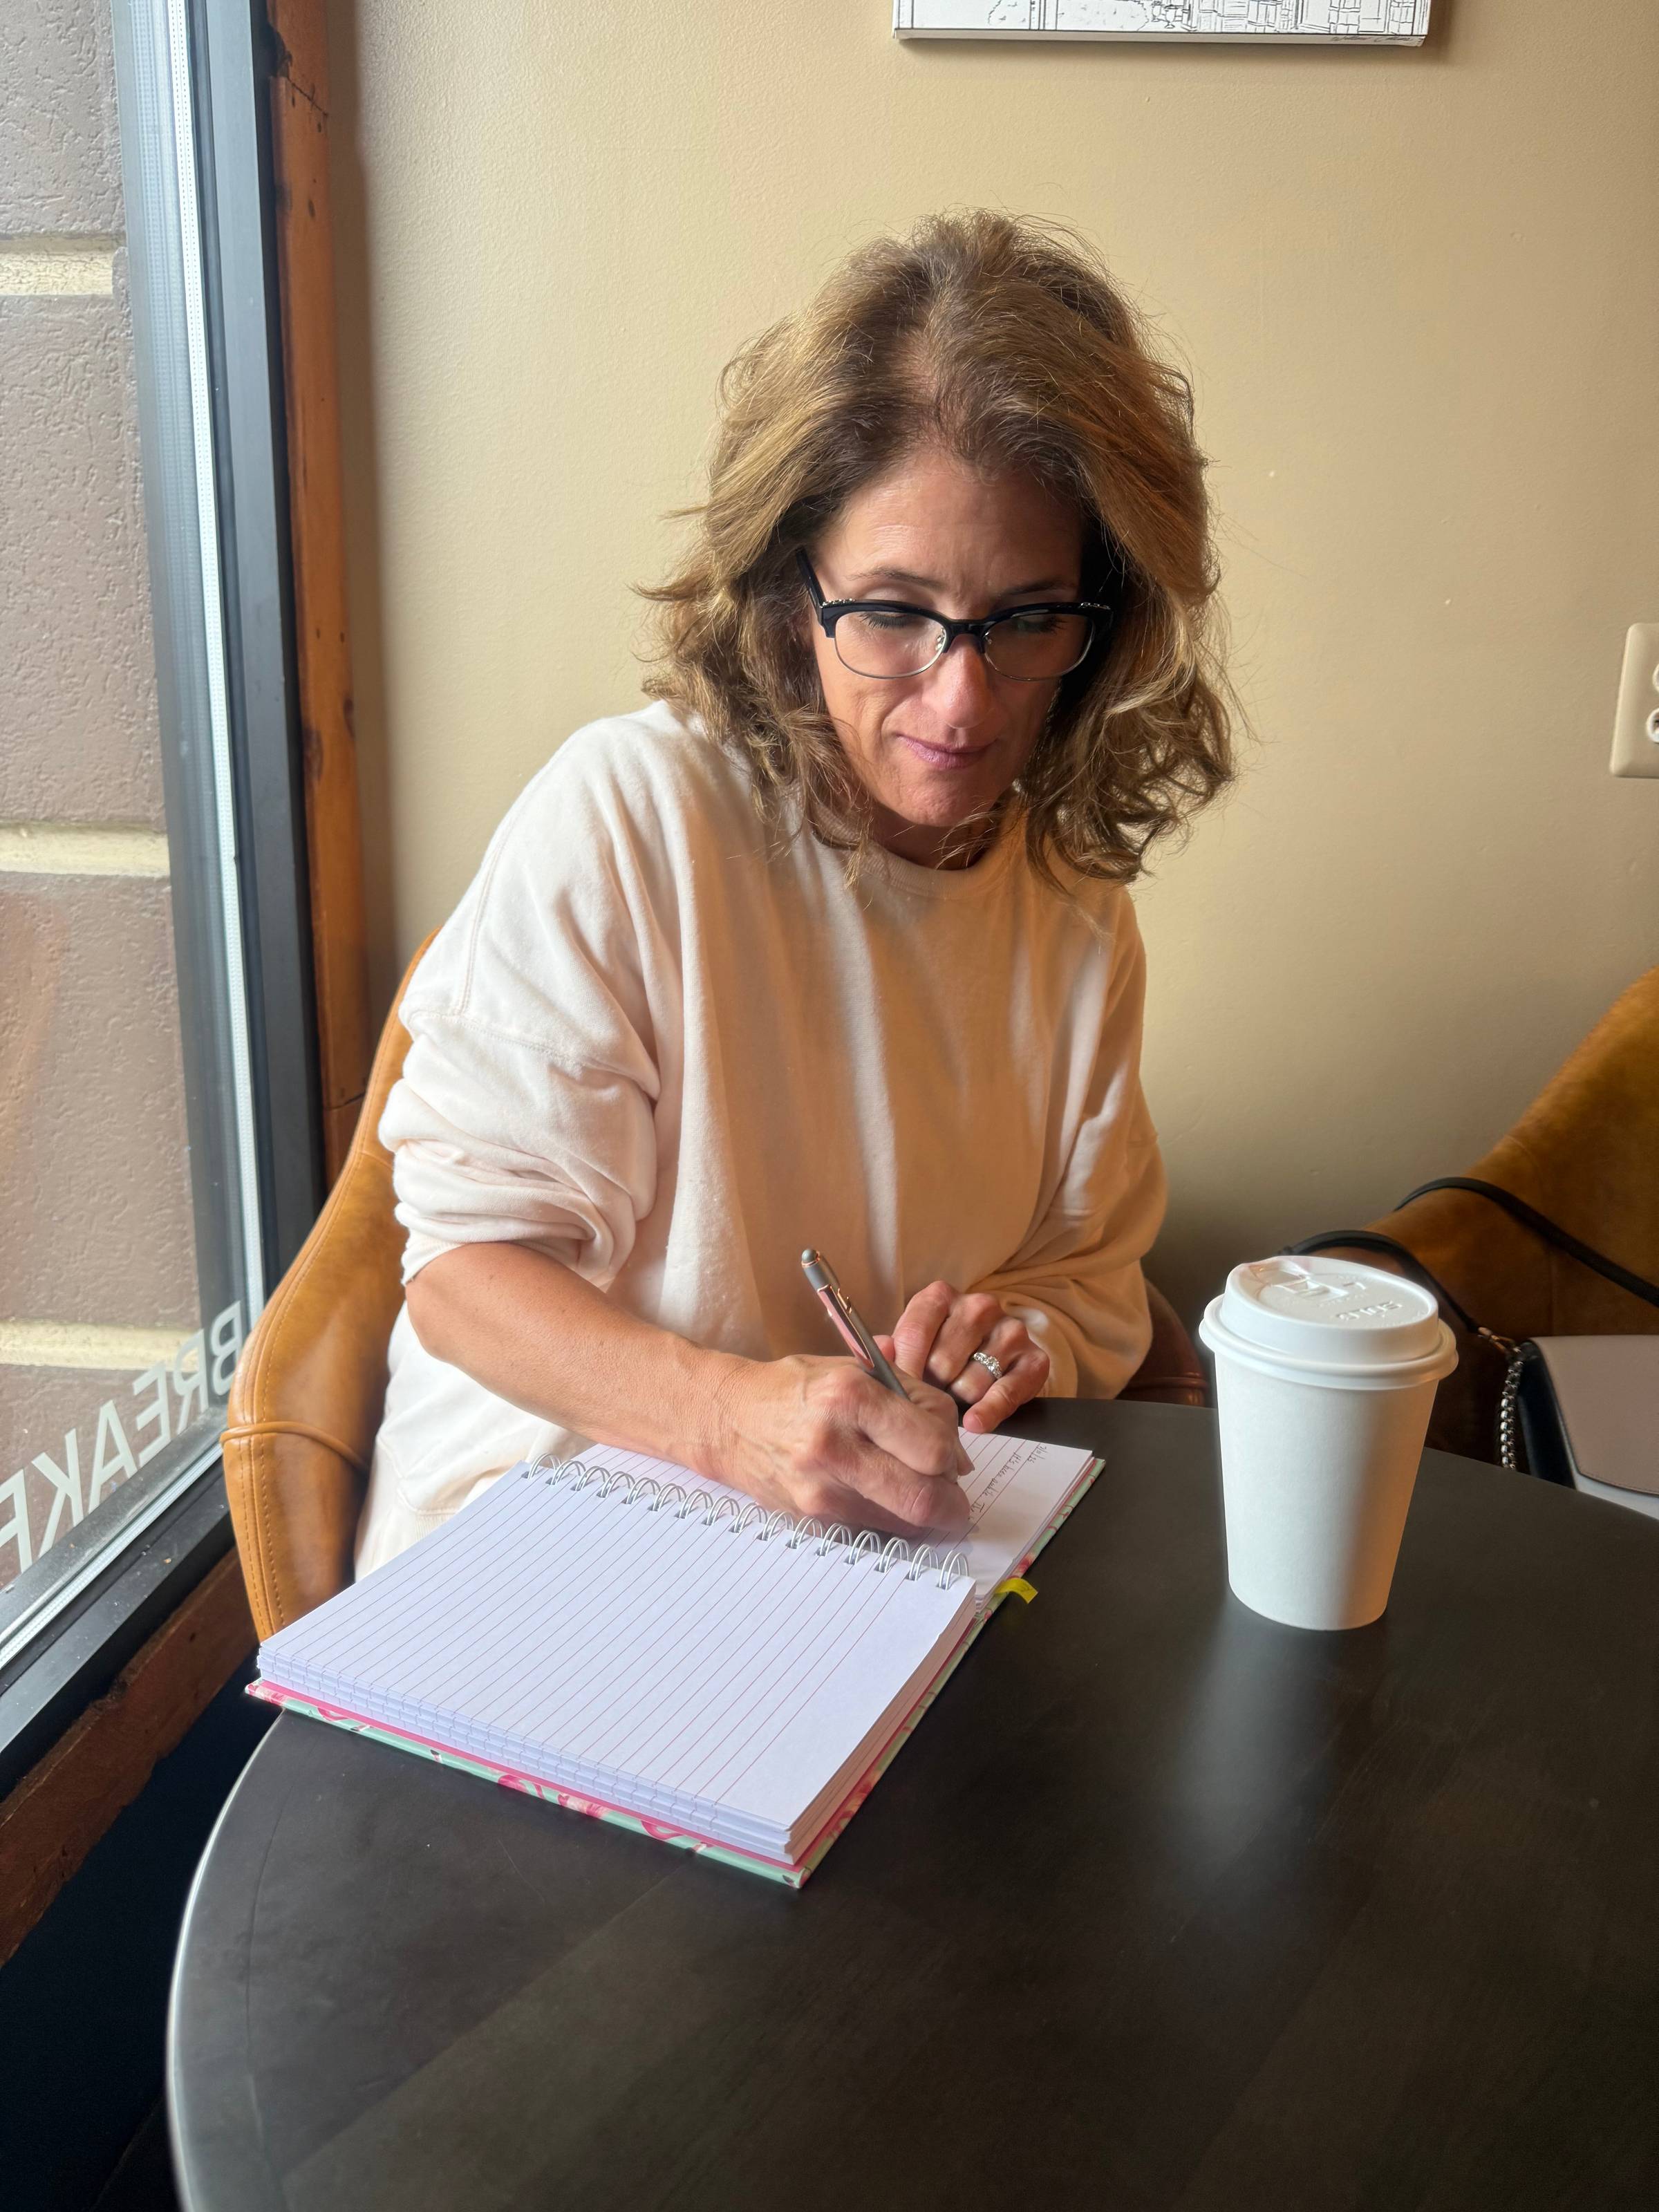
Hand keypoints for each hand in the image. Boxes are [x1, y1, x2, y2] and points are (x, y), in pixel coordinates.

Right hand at [706, 1355, 971, 1538]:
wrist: (729, 1419)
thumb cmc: (799, 1390)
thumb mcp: (858, 1371)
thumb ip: (916, 1401)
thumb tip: (958, 1455)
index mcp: (849, 1396)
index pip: (931, 1447)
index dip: (953, 1456)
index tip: (951, 1454)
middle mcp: (832, 1445)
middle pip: (922, 1499)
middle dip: (952, 1505)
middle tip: (954, 1497)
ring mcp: (818, 1488)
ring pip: (901, 1523)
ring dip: (924, 1516)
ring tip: (917, 1491)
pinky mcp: (810, 1517)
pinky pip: (873, 1530)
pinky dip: (891, 1520)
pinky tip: (883, 1497)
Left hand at [878, 1281, 1049, 1435]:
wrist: (994, 1364)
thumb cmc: (941, 1356)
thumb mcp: (913, 1349)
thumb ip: (894, 1351)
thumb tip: (878, 1350)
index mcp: (941, 1297)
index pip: (915, 1332)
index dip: (904, 1368)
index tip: (897, 1391)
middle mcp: (979, 1307)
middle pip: (942, 1361)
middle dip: (931, 1388)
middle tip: (927, 1402)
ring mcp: (1010, 1331)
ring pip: (972, 1381)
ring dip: (958, 1401)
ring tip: (953, 1402)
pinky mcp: (1034, 1359)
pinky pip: (1007, 1392)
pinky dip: (988, 1412)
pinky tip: (974, 1424)